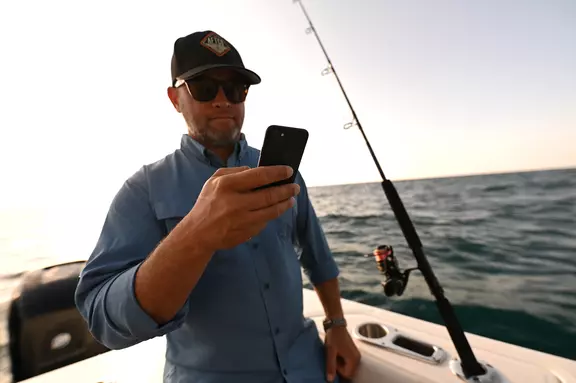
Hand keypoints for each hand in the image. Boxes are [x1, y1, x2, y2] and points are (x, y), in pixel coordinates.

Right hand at [185, 165, 299, 250]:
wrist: (198, 233)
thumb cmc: (207, 203)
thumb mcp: (214, 181)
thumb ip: (234, 171)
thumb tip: (255, 170)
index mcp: (227, 185)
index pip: (259, 175)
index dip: (277, 172)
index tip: (289, 170)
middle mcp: (235, 203)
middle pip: (269, 194)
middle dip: (286, 189)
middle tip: (295, 187)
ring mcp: (242, 220)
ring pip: (271, 211)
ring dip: (284, 204)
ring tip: (291, 198)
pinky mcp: (246, 233)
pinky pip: (264, 222)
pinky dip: (271, 215)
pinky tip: (276, 210)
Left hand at [324, 327, 360, 381]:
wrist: (336, 324)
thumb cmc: (334, 336)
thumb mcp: (330, 352)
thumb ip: (331, 366)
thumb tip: (330, 379)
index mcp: (353, 359)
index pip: (347, 374)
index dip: (338, 370)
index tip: (333, 361)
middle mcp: (357, 358)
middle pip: (348, 372)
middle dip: (340, 368)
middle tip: (334, 358)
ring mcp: (355, 355)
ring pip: (348, 367)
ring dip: (340, 364)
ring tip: (334, 354)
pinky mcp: (352, 352)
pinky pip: (347, 362)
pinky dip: (341, 360)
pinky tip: (336, 353)